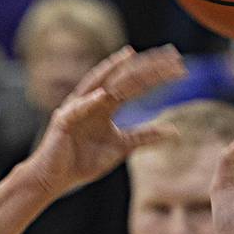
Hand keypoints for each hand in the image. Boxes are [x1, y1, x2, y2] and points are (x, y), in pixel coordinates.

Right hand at [25, 46, 186, 199]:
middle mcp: (92, 100)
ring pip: (97, 83)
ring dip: (113, 70)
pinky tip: (103, 96)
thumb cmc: (82, 161)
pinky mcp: (63, 121)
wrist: (54, 179)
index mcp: (106, 104)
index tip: (179, 66)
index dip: (155, 74)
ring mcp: (77, 107)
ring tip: (129, 56)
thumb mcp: (121, 147)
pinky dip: (89, 102)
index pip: (135, 83)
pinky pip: (77, 109)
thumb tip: (174, 131)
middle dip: (143, 66)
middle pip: (121, 77)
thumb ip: (144, 136)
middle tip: (168, 55)